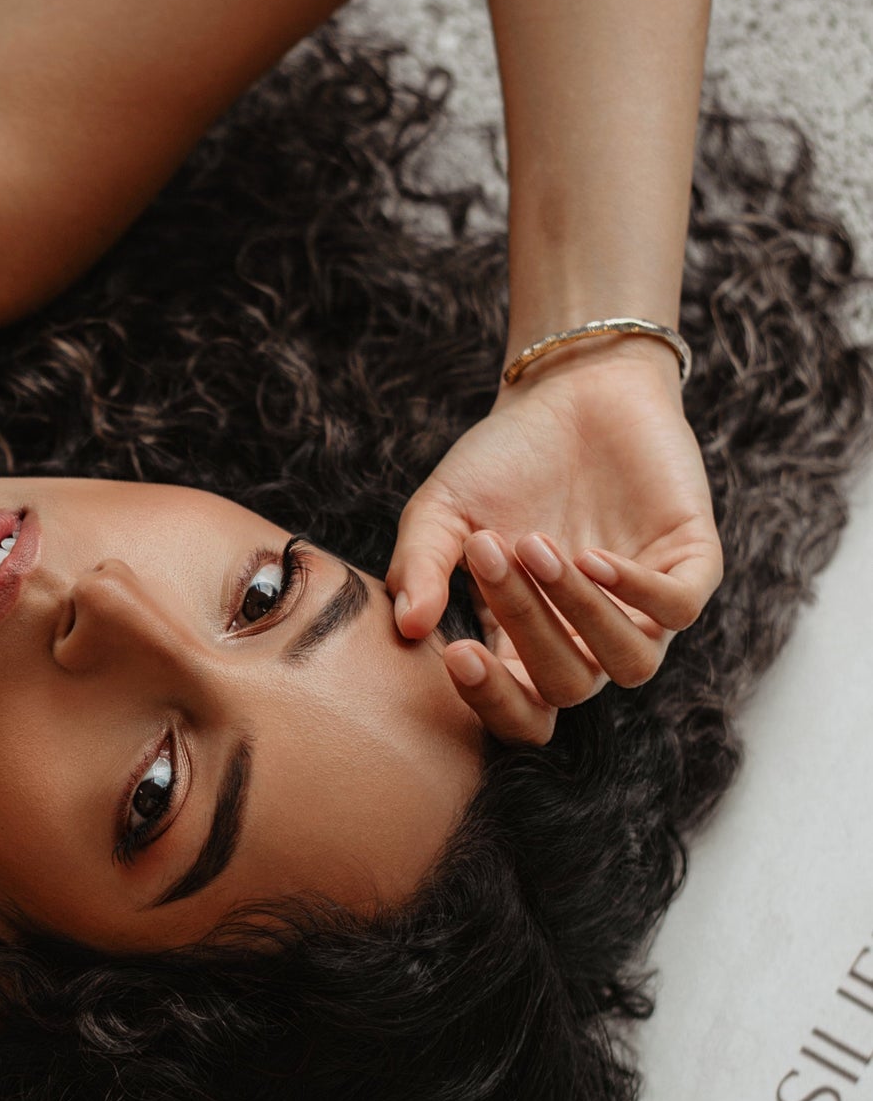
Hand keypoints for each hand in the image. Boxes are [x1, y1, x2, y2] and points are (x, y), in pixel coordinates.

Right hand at [386, 342, 721, 744]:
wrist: (574, 387)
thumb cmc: (504, 459)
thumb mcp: (442, 511)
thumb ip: (419, 567)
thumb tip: (408, 627)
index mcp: (525, 642)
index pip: (518, 713)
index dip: (489, 700)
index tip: (455, 652)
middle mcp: (587, 638)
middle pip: (565, 688)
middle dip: (526, 625)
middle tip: (490, 551)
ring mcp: (643, 607)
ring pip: (628, 664)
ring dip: (580, 614)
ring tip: (539, 546)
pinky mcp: (691, 565)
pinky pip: (677, 610)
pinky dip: (634, 590)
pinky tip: (592, 554)